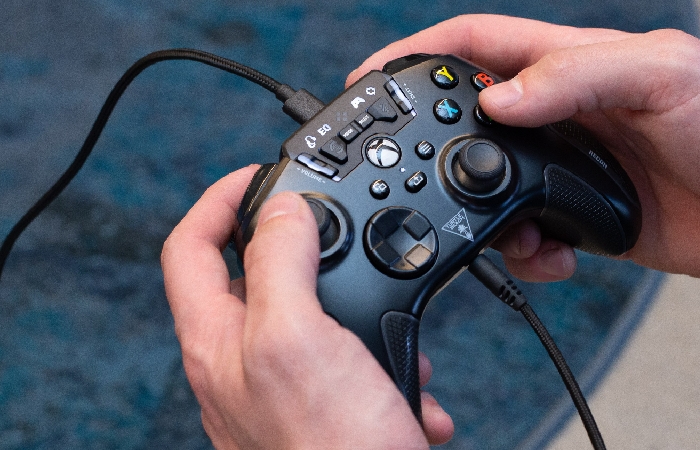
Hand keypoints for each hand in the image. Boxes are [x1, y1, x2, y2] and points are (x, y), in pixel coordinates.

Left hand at [161, 165, 452, 447]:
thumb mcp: (299, 338)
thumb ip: (281, 264)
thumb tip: (281, 207)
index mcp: (219, 340)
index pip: (190, 246)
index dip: (218, 199)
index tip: (258, 175)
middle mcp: (241, 363)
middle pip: (253, 275)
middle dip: (301, 247)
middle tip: (337, 232)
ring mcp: (281, 388)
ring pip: (311, 316)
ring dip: (355, 305)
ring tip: (388, 317)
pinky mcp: (325, 408)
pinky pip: (349, 361)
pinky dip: (382, 356)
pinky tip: (409, 380)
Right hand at [348, 15, 699, 277]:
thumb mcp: (663, 78)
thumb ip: (577, 77)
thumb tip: (499, 98)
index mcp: (574, 67)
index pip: (480, 46)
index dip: (421, 54)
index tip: (374, 75)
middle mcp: (564, 114)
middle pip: (473, 120)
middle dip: (436, 144)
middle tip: (411, 169)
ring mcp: (570, 166)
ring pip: (493, 186)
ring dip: (485, 214)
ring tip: (508, 232)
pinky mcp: (584, 214)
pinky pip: (531, 233)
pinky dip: (528, 251)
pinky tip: (554, 255)